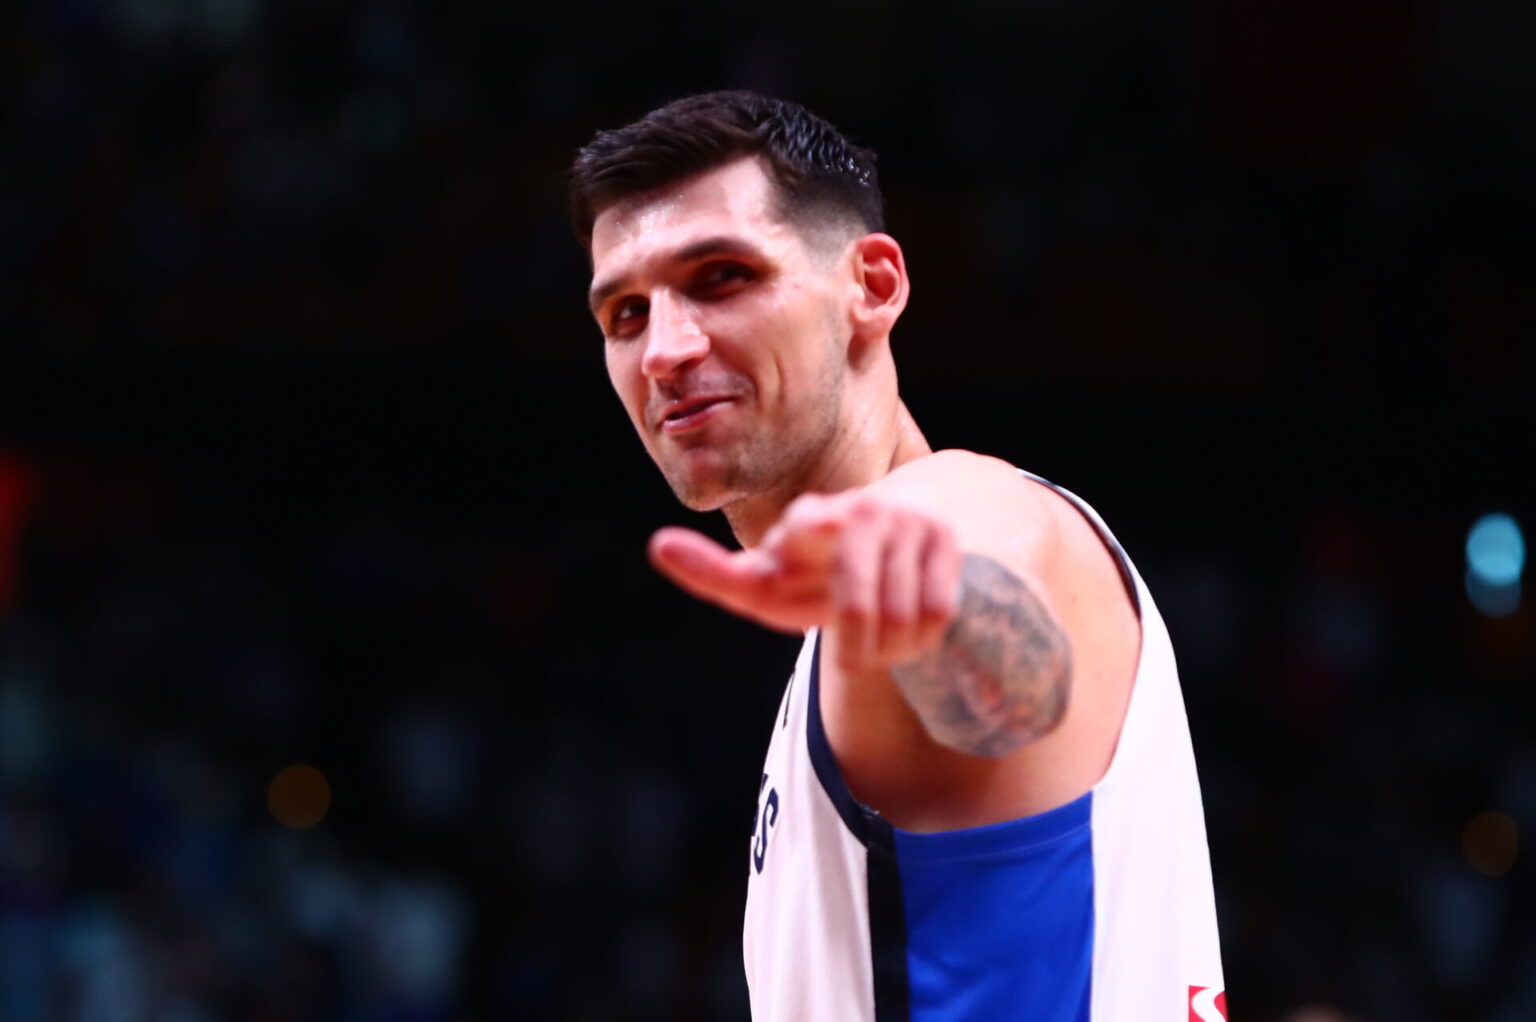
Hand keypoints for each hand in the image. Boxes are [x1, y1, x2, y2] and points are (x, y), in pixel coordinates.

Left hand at [648, 491, 961, 670]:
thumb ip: (716, 572)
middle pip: (860, 608)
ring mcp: (908, 522)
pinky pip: (937, 612)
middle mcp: (860, 510)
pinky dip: (923, 637)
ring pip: (900, 618)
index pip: (805, 527)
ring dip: (892, 649)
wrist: (902, 530)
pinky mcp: (947, 540)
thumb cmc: (819, 569)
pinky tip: (912, 628)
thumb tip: (658, 545)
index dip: (800, 538)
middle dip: (858, 648)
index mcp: (808, 520)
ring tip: (882, 642)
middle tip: (854, 657)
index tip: (791, 542)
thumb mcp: (770, 578)